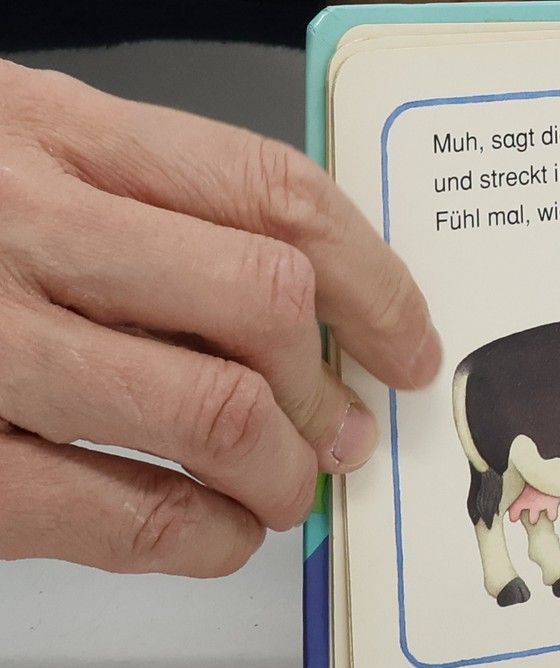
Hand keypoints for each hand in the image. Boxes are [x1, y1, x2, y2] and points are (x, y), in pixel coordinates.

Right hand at [0, 62, 439, 576]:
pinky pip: (106, 512)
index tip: (411, 338)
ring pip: (209, 412)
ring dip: (281, 473)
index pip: (273, 192)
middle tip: (352, 430)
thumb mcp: (13, 144)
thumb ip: (139, 194)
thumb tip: (307, 296)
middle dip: (333, 386)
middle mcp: (20, 220)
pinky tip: (212, 535)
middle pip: (262, 303)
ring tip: (289, 491)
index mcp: (54, 129)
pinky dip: (194, 538)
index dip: (376, 278)